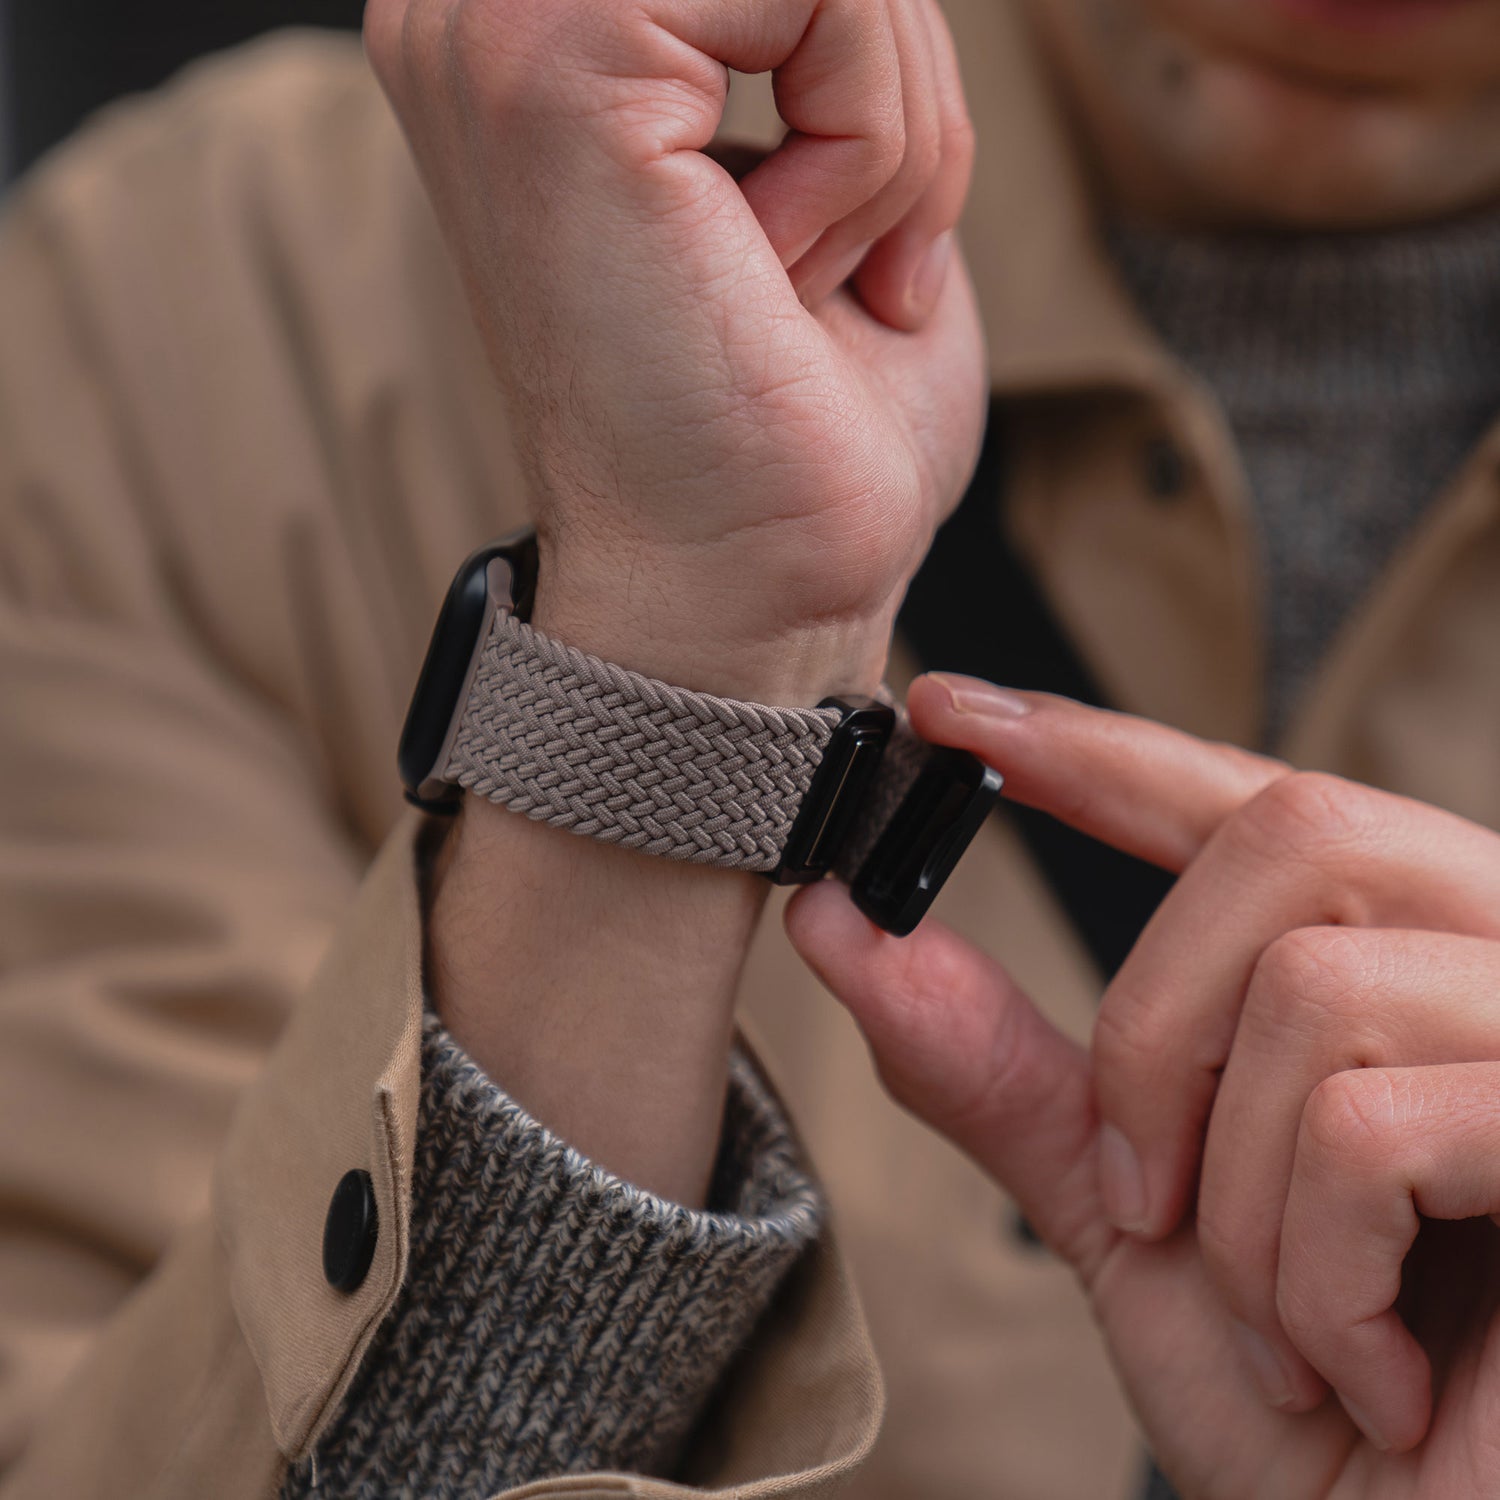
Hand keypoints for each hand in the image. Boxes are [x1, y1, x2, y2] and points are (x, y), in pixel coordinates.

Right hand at [365, 0, 985, 701]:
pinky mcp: (553, 68)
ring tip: (807, 273)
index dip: (861, 52)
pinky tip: (785, 268)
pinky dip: (873, 145)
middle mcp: (482, 7)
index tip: (843, 223)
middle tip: (852, 254)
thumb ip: (825, 22)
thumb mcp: (837, 159)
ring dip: (888, 129)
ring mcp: (498, 26)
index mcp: (537, 27)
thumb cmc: (793, 427)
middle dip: (890, 78)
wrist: (745, 585)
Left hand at [788, 675, 1499, 1497]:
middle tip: (1151, 1204)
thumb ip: (1009, 1068)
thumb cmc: (1308, 1413)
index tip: (947, 710)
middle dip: (1157, 1033)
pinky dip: (1310, 1281)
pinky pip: (1374, 1132)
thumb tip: (842, 923)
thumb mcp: (1134, 1215)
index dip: (1099, 745)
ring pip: (1316, 994)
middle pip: (1292, 836)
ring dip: (1237, 1205)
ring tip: (1291, 1331)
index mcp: (1408, 960)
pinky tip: (1371, 1379)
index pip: (1249, 800)